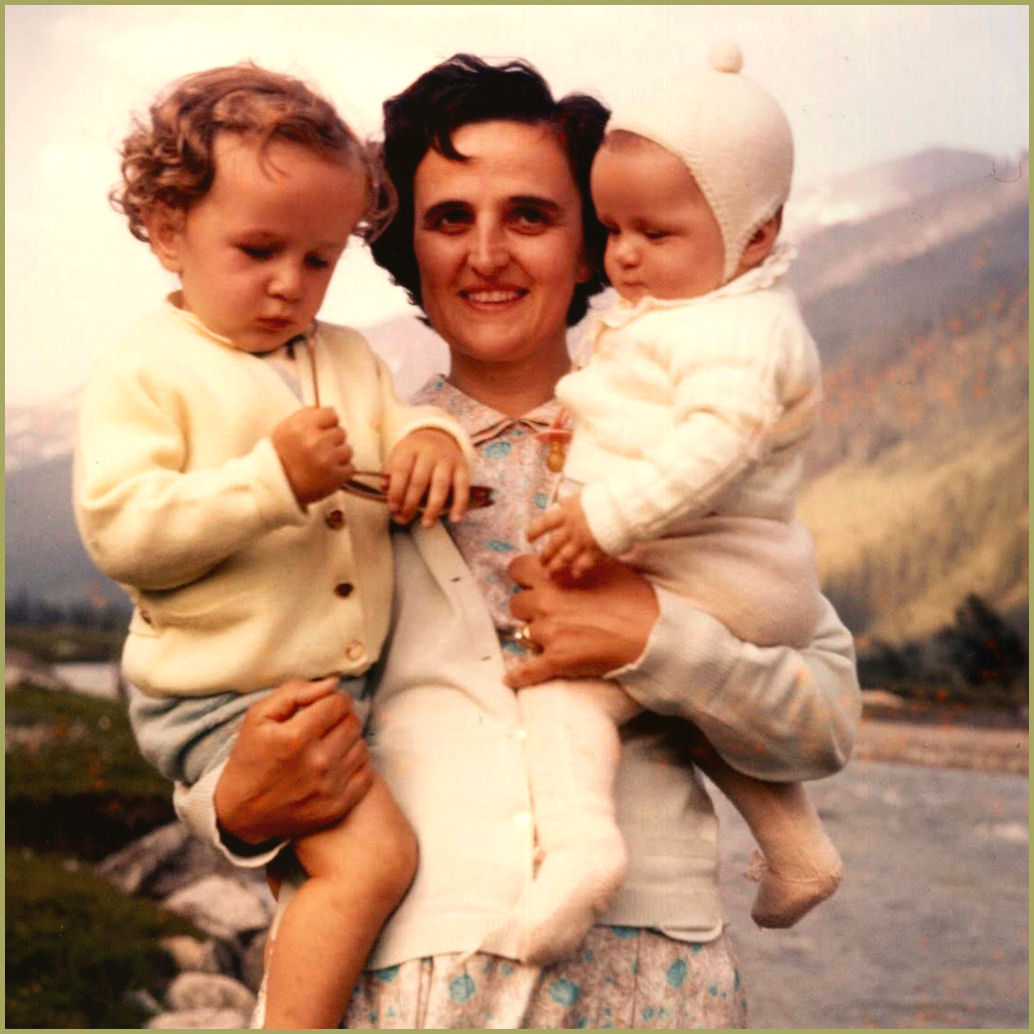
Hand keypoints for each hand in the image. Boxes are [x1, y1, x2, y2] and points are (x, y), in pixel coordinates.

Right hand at [213, 677, 372, 844]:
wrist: (242, 813)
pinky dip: (355, 764)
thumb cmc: (250, 759)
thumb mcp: (259, 717)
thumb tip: (333, 684)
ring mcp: (329, 788)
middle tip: (326, 724)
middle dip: (342, 717)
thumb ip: (295, 692)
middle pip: (353, 723)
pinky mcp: (338, 807)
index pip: (338, 703)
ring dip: (349, 741)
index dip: (334, 698)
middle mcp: (316, 763)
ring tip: (329, 744)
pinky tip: (338, 763)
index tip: (325, 704)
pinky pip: (366, 773)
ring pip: (361, 746)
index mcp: (295, 737)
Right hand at [272, 407, 353, 506]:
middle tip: (318, 452)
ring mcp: (326, 459)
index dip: (327, 423)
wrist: (275, 488)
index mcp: (300, 426)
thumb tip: (331, 412)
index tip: (320, 432)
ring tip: (322, 463)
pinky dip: (341, 472)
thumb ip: (307, 416)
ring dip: (338, 457)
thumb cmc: (281, 457)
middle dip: (332, 441)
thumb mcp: (285, 429)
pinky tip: (327, 474)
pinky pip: (350, 468)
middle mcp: (314, 441)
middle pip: (341, 432)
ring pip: (348, 449)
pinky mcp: (335, 477)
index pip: (331, 414)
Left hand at [385, 428, 470, 527]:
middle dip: (411, 503)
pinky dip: (459, 504)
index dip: (396, 491)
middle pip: (420, 480)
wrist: (440, 435)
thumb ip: (391, 472)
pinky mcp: (463, 468)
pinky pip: (462, 488)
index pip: (401, 471)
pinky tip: (455, 518)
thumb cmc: (414, 454)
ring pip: (441, 486)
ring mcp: (448, 460)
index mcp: (410, 449)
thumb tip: (384, 488)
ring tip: (426, 524)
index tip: (393, 508)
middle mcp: (430, 453)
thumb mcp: (399, 456)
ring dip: (433, 507)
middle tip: (404, 519)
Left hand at [505, 553, 660, 687]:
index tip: (532, 582)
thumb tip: (567, 563)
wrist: (650, 633)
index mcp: (555, 576)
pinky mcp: (555, 660)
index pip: (518, 568)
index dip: (524, 576)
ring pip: (522, 633)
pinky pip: (527, 670)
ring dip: (534, 635)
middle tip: (546, 611)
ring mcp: (548, 633)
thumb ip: (578, 564)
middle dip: (529, 607)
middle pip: (516, 603)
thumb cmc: (634, 598)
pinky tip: (510, 679)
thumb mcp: (606, 567)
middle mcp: (545, 603)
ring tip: (552, 637)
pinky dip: (518, 676)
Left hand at [527, 494, 605, 578]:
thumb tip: (560, 505)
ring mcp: (582, 542)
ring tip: (549, 575)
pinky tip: (575, 575)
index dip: (535, 531)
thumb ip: (570, 504)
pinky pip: (583, 564)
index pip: (545, 523)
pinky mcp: (595, 551)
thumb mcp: (582, 496)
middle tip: (540, 563)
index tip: (528, 538)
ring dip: (555, 567)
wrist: (623, 508)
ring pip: (564, 558)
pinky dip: (578, 570)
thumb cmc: (606, 498)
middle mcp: (571, 529)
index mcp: (567, 513)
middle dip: (545, 555)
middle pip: (553, 545)